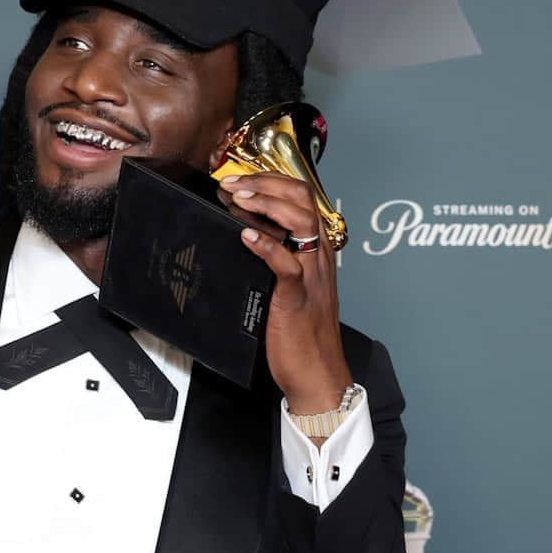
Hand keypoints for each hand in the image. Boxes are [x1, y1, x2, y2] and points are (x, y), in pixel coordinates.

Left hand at [218, 173, 352, 415]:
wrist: (318, 375)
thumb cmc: (301, 335)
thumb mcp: (292, 287)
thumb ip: (277, 260)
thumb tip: (247, 235)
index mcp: (317, 252)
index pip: (303, 198)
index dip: (271, 181)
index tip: (241, 178)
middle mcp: (318, 257)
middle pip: (303, 199)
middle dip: (266, 182)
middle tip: (232, 182)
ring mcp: (311, 275)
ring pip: (301, 221)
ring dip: (266, 203)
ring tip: (238, 198)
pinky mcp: (297, 296)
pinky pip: (287, 263)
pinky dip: (266, 245)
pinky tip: (246, 235)